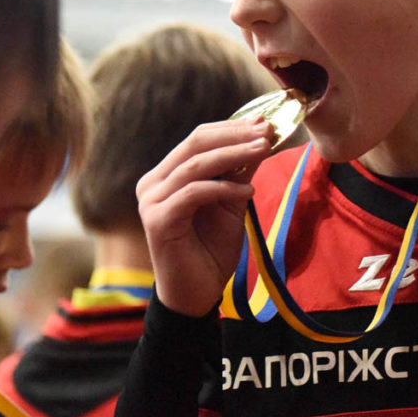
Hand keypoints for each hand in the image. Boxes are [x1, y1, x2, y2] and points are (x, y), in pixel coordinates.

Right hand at [136, 118, 274, 315]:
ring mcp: (151, 201)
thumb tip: (262, 137)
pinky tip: (248, 191)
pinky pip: (194, 193)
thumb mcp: (232, 203)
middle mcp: (153, 183)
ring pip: (196, 165)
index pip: (198, 138)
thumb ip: (240, 171)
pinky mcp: (157, 220)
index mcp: (166, 175)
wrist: (196, 294)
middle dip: (234, 135)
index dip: (231, 127)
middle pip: (195, 144)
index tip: (263, 121)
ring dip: (234, 154)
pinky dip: (224, 188)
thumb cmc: (211, 250)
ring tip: (264, 149)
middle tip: (266, 130)